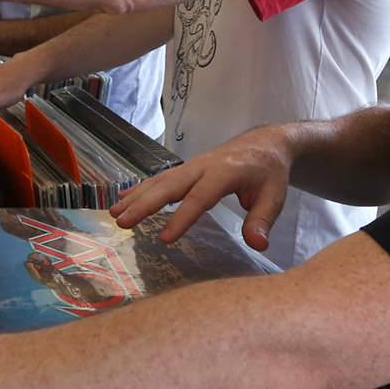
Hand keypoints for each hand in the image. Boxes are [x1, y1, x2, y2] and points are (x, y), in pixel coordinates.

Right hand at [110, 128, 293, 251]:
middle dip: (144, 204)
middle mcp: (203, 165)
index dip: (182, 218)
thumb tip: (257, 244)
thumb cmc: (270, 172)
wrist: (266, 143)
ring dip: (136, 197)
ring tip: (115, 214)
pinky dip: (141, 188)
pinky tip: (123, 199)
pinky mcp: (187, 168)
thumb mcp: (275, 197)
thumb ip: (263, 220)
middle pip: (169, 185)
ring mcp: (192, 165)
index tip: (164, 239)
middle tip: (123, 222)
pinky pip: (161, 178)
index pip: (200, 197)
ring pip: (160, 180)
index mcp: (225, 172)